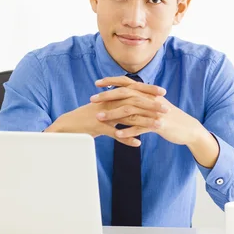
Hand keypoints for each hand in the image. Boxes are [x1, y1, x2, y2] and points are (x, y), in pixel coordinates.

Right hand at [45, 79, 167, 146]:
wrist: (67, 125)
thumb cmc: (87, 118)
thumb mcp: (105, 111)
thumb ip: (118, 107)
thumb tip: (131, 105)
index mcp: (111, 96)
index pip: (133, 90)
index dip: (148, 90)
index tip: (163, 93)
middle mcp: (109, 102)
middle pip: (134, 101)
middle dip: (152, 105)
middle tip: (167, 109)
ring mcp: (103, 114)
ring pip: (127, 116)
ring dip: (144, 121)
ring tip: (158, 126)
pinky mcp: (98, 126)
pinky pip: (114, 133)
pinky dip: (126, 138)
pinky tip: (137, 143)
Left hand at [92, 76, 202, 145]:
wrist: (187, 128)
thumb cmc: (167, 117)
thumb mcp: (153, 104)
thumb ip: (140, 98)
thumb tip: (125, 94)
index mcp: (147, 93)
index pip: (127, 83)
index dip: (111, 81)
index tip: (97, 83)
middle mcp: (149, 99)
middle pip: (125, 94)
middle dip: (107, 96)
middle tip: (92, 99)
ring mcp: (153, 112)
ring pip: (130, 111)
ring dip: (112, 114)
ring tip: (99, 118)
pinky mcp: (157, 125)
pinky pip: (140, 127)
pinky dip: (128, 131)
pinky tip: (117, 134)